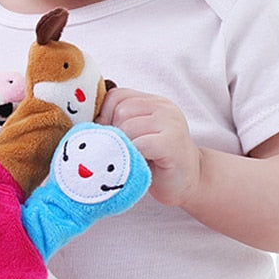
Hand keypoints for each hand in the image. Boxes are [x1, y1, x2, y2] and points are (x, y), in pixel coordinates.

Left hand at [96, 87, 199, 207]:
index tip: (108, 138)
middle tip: (121, 153)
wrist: (191, 182)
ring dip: (122, 147)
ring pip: (127, 126)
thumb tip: (87, 122)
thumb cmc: (157, 162)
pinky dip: (132, 156)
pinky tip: (138, 165)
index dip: (104, 116)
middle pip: (120, 110)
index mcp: (152, 102)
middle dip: (113, 133)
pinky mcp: (172, 142)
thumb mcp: (137, 135)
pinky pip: (140, 144)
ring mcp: (170, 122)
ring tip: (130, 160)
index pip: (116, 96)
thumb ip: (120, 123)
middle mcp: (163, 106)